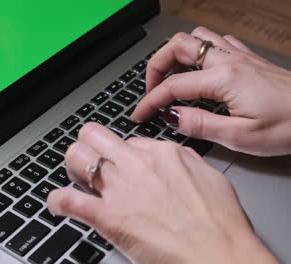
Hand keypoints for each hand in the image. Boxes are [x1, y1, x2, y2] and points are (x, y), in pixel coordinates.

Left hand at [47, 123, 277, 263]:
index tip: (120, 166)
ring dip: (73, 167)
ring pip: (77, 157)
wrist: (221, 255)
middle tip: (91, 164)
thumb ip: (182, 161)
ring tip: (77, 180)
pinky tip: (59, 204)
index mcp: (161, 153)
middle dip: (89, 146)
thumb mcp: (207, 175)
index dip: (119, 154)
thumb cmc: (220, 223)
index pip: (125, 141)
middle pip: (93, 135)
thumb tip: (165, 157)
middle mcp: (136, 164)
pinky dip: (58, 201)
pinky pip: (68, 200)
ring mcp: (119, 189)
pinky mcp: (108, 217)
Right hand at [131, 27, 290, 155]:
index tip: (140, 115)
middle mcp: (229, 60)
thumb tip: (171, 117)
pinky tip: (199, 68)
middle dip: (156, 67)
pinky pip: (216, 41)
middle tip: (151, 90)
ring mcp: (239, 56)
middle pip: (177, 46)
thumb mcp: (241, 137)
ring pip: (196, 37)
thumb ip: (201, 125)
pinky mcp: (248, 59)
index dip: (150, 101)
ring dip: (175, 54)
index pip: (173, 86)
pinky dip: (198, 52)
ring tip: (171, 77)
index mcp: (224, 79)